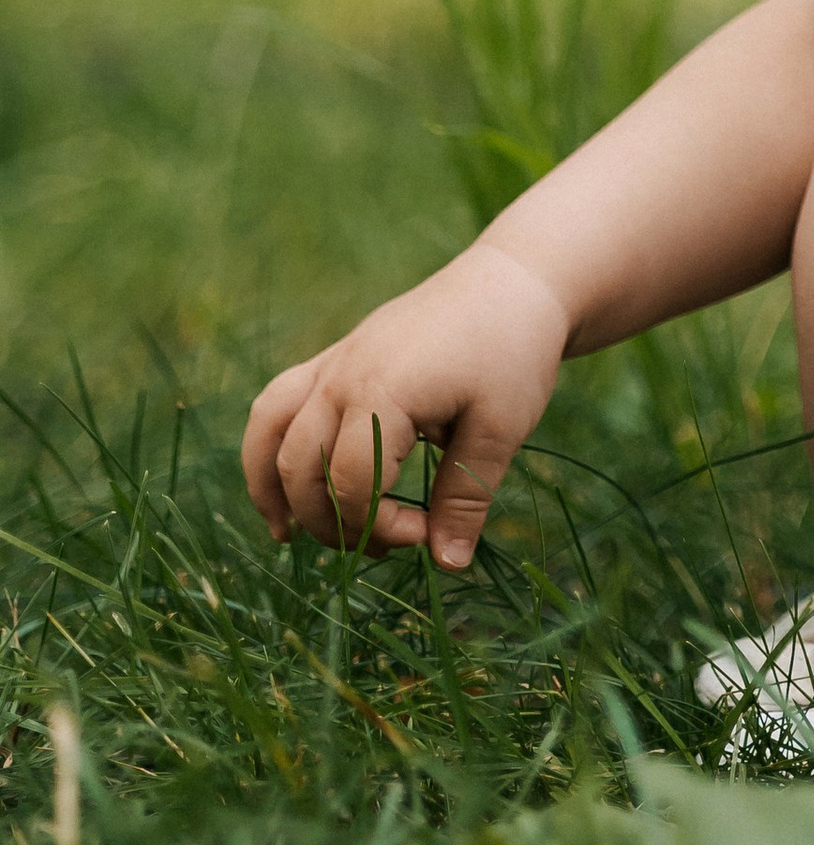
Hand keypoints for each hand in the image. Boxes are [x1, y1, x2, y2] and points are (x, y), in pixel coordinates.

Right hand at [242, 244, 570, 567]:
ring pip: (270, 432)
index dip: (382, 526)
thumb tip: (448, 564)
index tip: (427, 533)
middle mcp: (342, 375)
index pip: (353, 485)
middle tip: (383, 545)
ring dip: (274, 488)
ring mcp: (334, 361)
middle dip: (333, 522)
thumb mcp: (501, 428)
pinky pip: (277, 402)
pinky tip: (284, 484)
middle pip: (302, 468)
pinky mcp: (336, 356)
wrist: (514, 280)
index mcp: (381, 392)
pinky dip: (268, 447)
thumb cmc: (512, 351)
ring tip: (288, 535)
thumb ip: (465, 497)